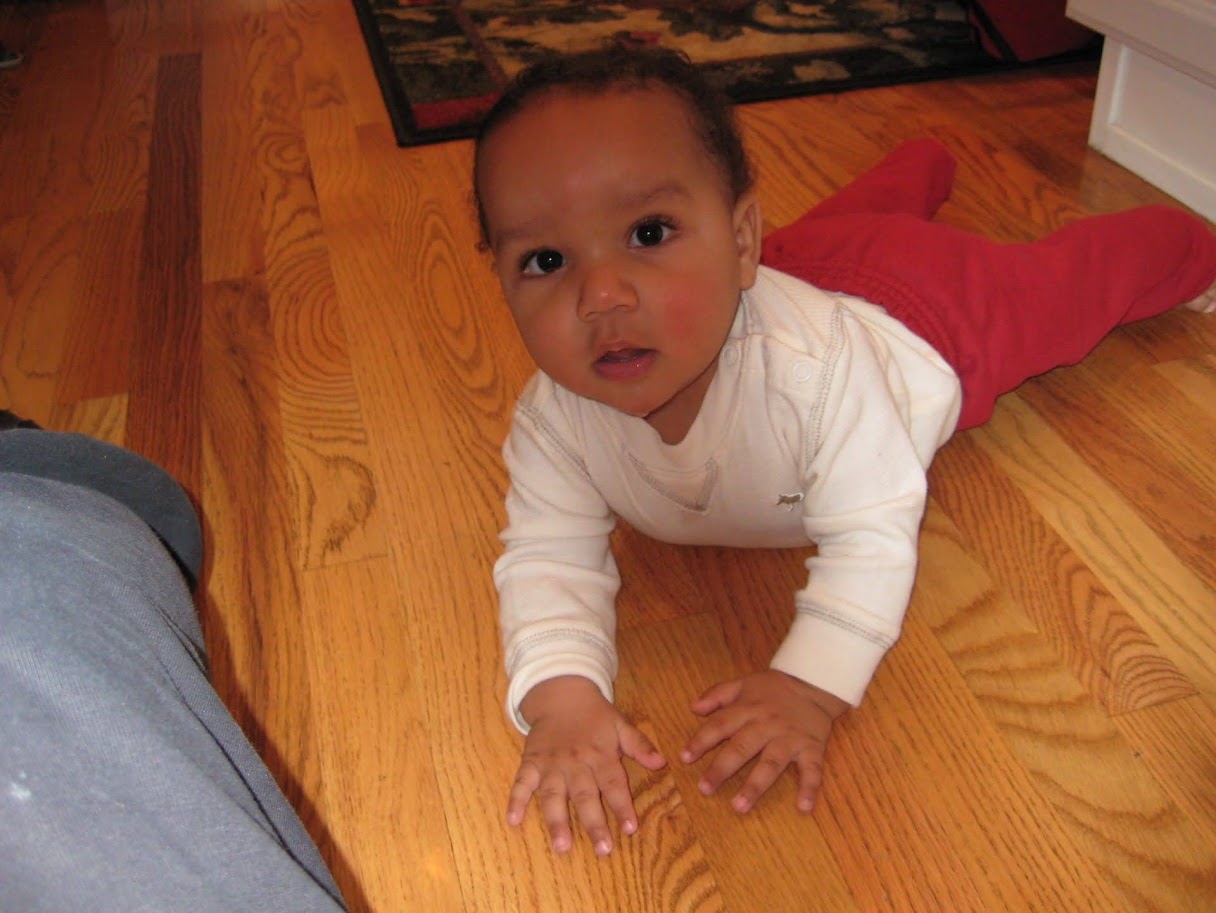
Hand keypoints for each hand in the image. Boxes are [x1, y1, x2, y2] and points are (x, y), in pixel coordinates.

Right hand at [508, 676, 666, 855]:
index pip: (613, 783)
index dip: (622, 806)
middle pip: (585, 795)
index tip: (630, 828)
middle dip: (594, 823)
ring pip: (553, 795)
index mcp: (600, 754)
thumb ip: (640, 745)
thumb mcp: (621, 725)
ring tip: (562, 845)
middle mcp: (575, 762)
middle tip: (602, 849)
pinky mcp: (530, 762)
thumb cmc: (595, 715)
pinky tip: (513, 820)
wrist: (560, 693)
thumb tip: (661, 762)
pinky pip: (521, 782)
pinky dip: (516, 800)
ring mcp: (550, 764)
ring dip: (557, 820)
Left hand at [679, 670, 848, 813]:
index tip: (684, 758)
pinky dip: (810, 788)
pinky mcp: (812, 748)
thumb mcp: (743, 684)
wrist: (814, 683)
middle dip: (722, 768)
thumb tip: (693, 708)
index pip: (720, 725)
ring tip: (740, 806)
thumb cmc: (773, 689)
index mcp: (748, 709)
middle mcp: (767, 725)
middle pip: (742, 747)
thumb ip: (717, 694)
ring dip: (756, 786)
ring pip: (771, 764)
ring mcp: (790, 738)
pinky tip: (804, 807)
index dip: (701, 741)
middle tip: (704, 789)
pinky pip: (813, 770)